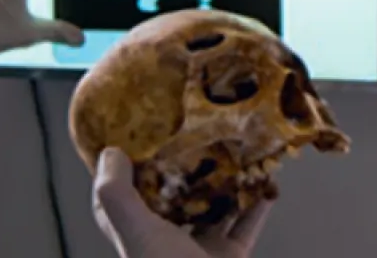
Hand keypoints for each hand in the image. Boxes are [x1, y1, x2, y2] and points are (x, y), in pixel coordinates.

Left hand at [92, 149, 271, 257]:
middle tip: (195, 130)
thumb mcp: (137, 233)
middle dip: (183, 166)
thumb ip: (116, 195)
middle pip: (172, 195)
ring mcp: (199, 249)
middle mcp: (166, 241)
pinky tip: (267, 182)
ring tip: (235, 149)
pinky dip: (257, 203)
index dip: (123, 169)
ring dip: (225, 180)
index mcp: (138, 234)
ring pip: (212, 206)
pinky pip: (246, 224)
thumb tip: (110, 152)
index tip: (135, 136)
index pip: (121, 198)